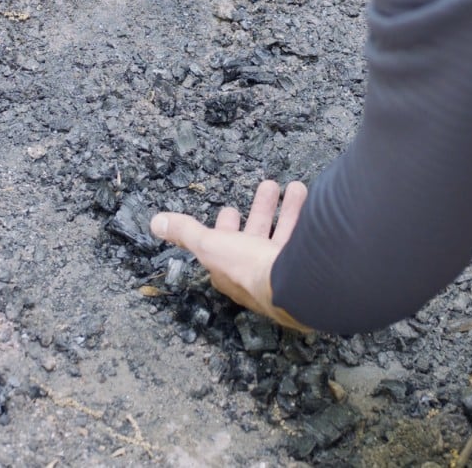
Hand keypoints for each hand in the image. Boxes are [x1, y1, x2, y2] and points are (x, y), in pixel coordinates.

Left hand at [150, 180, 311, 331]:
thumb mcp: (209, 245)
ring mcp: (283, 267)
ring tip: (296, 188)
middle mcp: (257, 269)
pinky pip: (306, 237)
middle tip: (269, 188)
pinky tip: (315, 205)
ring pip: (284, 233)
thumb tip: (156, 223)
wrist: (293, 283)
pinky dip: (308, 218)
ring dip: (288, 209)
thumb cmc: (247, 266)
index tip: (230, 210)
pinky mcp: (305, 263)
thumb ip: (185, 232)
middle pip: (258, 235)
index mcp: (232, 267)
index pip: (227, 244)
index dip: (227, 227)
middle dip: (262, 209)